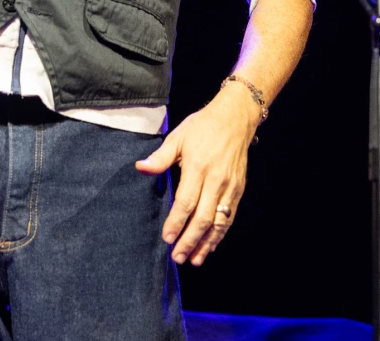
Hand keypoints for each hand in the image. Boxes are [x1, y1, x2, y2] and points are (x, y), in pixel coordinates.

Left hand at [135, 84, 258, 265]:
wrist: (235, 119)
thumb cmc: (202, 127)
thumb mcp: (178, 136)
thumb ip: (161, 157)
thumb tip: (140, 168)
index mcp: (197, 166)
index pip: (186, 201)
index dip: (176, 222)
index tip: (167, 238)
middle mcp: (215, 180)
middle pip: (202, 218)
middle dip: (189, 240)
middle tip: (177, 256)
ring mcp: (229, 187)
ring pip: (218, 222)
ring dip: (205, 243)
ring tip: (194, 260)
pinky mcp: (238, 190)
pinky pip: (229, 217)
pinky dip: (219, 234)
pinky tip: (210, 245)